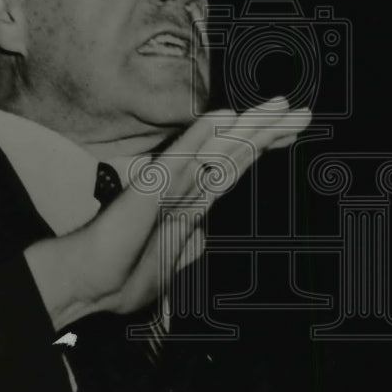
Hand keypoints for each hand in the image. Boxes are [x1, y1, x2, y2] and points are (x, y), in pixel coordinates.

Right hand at [24, 97, 310, 330]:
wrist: (90, 284)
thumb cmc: (122, 274)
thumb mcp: (168, 264)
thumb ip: (188, 245)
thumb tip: (206, 232)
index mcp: (189, 201)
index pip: (233, 167)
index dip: (261, 147)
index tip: (290, 131)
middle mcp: (183, 186)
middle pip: (233, 153)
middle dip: (267, 131)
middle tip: (302, 112)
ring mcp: (168, 184)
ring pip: (216, 150)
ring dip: (250, 128)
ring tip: (281, 107)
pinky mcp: (150, 189)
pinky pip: (180, 159)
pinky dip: (202, 137)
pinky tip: (224, 117)